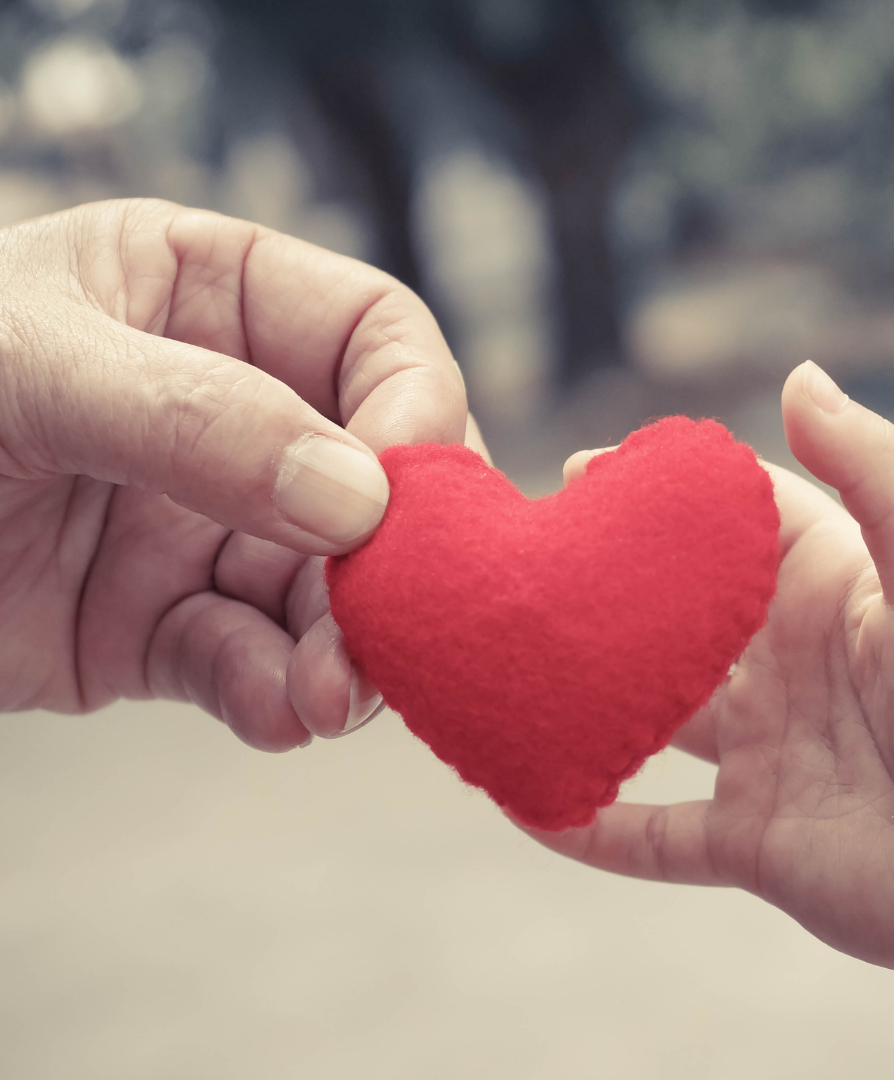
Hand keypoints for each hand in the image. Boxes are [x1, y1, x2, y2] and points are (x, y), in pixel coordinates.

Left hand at [0, 198, 467, 748]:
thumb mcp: (25, 367)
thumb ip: (196, 417)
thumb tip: (359, 499)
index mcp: (213, 300)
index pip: (376, 338)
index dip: (414, 407)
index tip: (405, 496)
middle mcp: (232, 414)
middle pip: (373, 480)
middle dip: (392, 557)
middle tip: (391, 628)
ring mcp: (205, 526)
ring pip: (327, 590)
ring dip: (345, 647)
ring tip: (331, 697)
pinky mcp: (166, 625)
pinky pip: (253, 662)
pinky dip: (277, 695)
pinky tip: (280, 713)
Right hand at [538, 361, 893, 1049]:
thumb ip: (874, 472)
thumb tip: (800, 375)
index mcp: (826, 596)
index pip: (729, 529)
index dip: (660, 498)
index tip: (580, 473)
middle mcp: (784, 670)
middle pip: (671, 623)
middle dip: (602, 596)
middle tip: (524, 567)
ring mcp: (762, 755)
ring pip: (646, 725)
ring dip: (583, 705)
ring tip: (504, 676)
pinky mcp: (750, 840)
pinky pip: (650, 836)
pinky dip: (590, 827)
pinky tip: (526, 801)